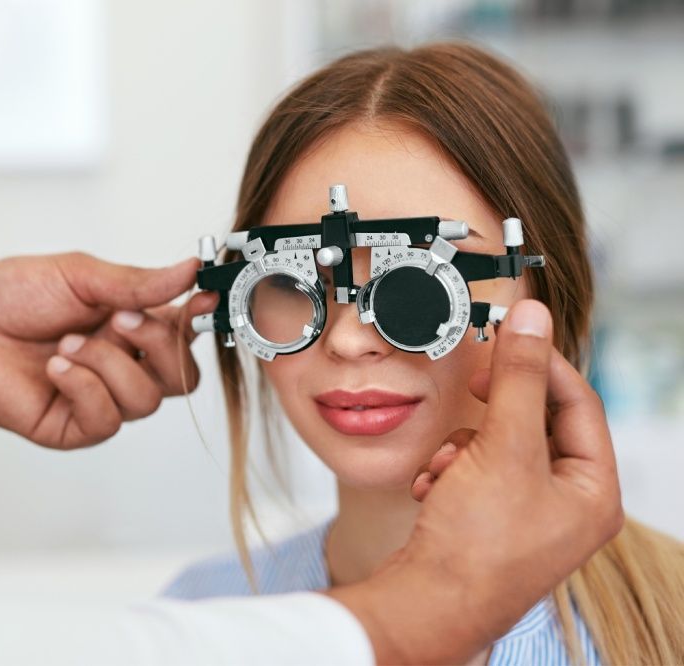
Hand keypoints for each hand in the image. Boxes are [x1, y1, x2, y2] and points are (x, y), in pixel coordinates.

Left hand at [0, 254, 216, 448]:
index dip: (200, 322)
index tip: (203, 299)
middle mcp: (120, 367)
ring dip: (109, 365)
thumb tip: (190, 270)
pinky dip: (85, 388)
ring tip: (66, 343)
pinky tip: (55, 369)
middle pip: (180, 378)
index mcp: (130, 328)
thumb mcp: (81, 276)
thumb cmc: (10, 294)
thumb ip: (137, 282)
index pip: (186, 337)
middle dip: (158, 346)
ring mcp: (97, 400)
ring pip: (145, 401)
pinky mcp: (69, 428)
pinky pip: (105, 421)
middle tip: (120, 319)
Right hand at [327, 300, 622, 664]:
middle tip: (473, 386)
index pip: (580, 404)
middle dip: (492, 412)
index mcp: (593, 491)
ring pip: (498, 447)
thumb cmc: (477, 545)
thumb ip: (519, 378)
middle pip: (535, 424)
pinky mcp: (489, 523)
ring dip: (462, 446)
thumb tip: (532, 319)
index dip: (543, 366)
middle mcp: (566, 506)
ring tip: (445, 467)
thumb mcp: (505, 445)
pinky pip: (474, 473)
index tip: (508, 342)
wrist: (426, 603)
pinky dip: (449, 471)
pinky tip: (432, 487)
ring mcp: (526, 517)